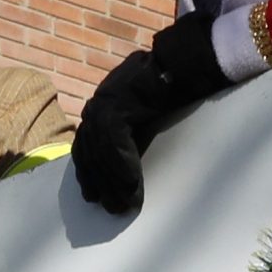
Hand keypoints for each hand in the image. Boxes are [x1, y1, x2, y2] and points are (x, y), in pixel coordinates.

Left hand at [71, 17, 226, 213]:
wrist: (184, 62)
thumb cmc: (171, 88)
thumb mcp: (144, 112)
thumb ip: (132, 131)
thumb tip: (126, 160)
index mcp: (104, 104)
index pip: (86, 143)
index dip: (88, 171)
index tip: (90, 195)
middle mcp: (100, 101)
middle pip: (91, 149)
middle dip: (99, 181)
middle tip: (110, 208)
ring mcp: (106, 99)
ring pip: (102, 149)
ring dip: (113, 181)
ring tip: (123, 205)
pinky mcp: (120, 102)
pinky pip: (116, 142)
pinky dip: (123, 166)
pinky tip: (132, 186)